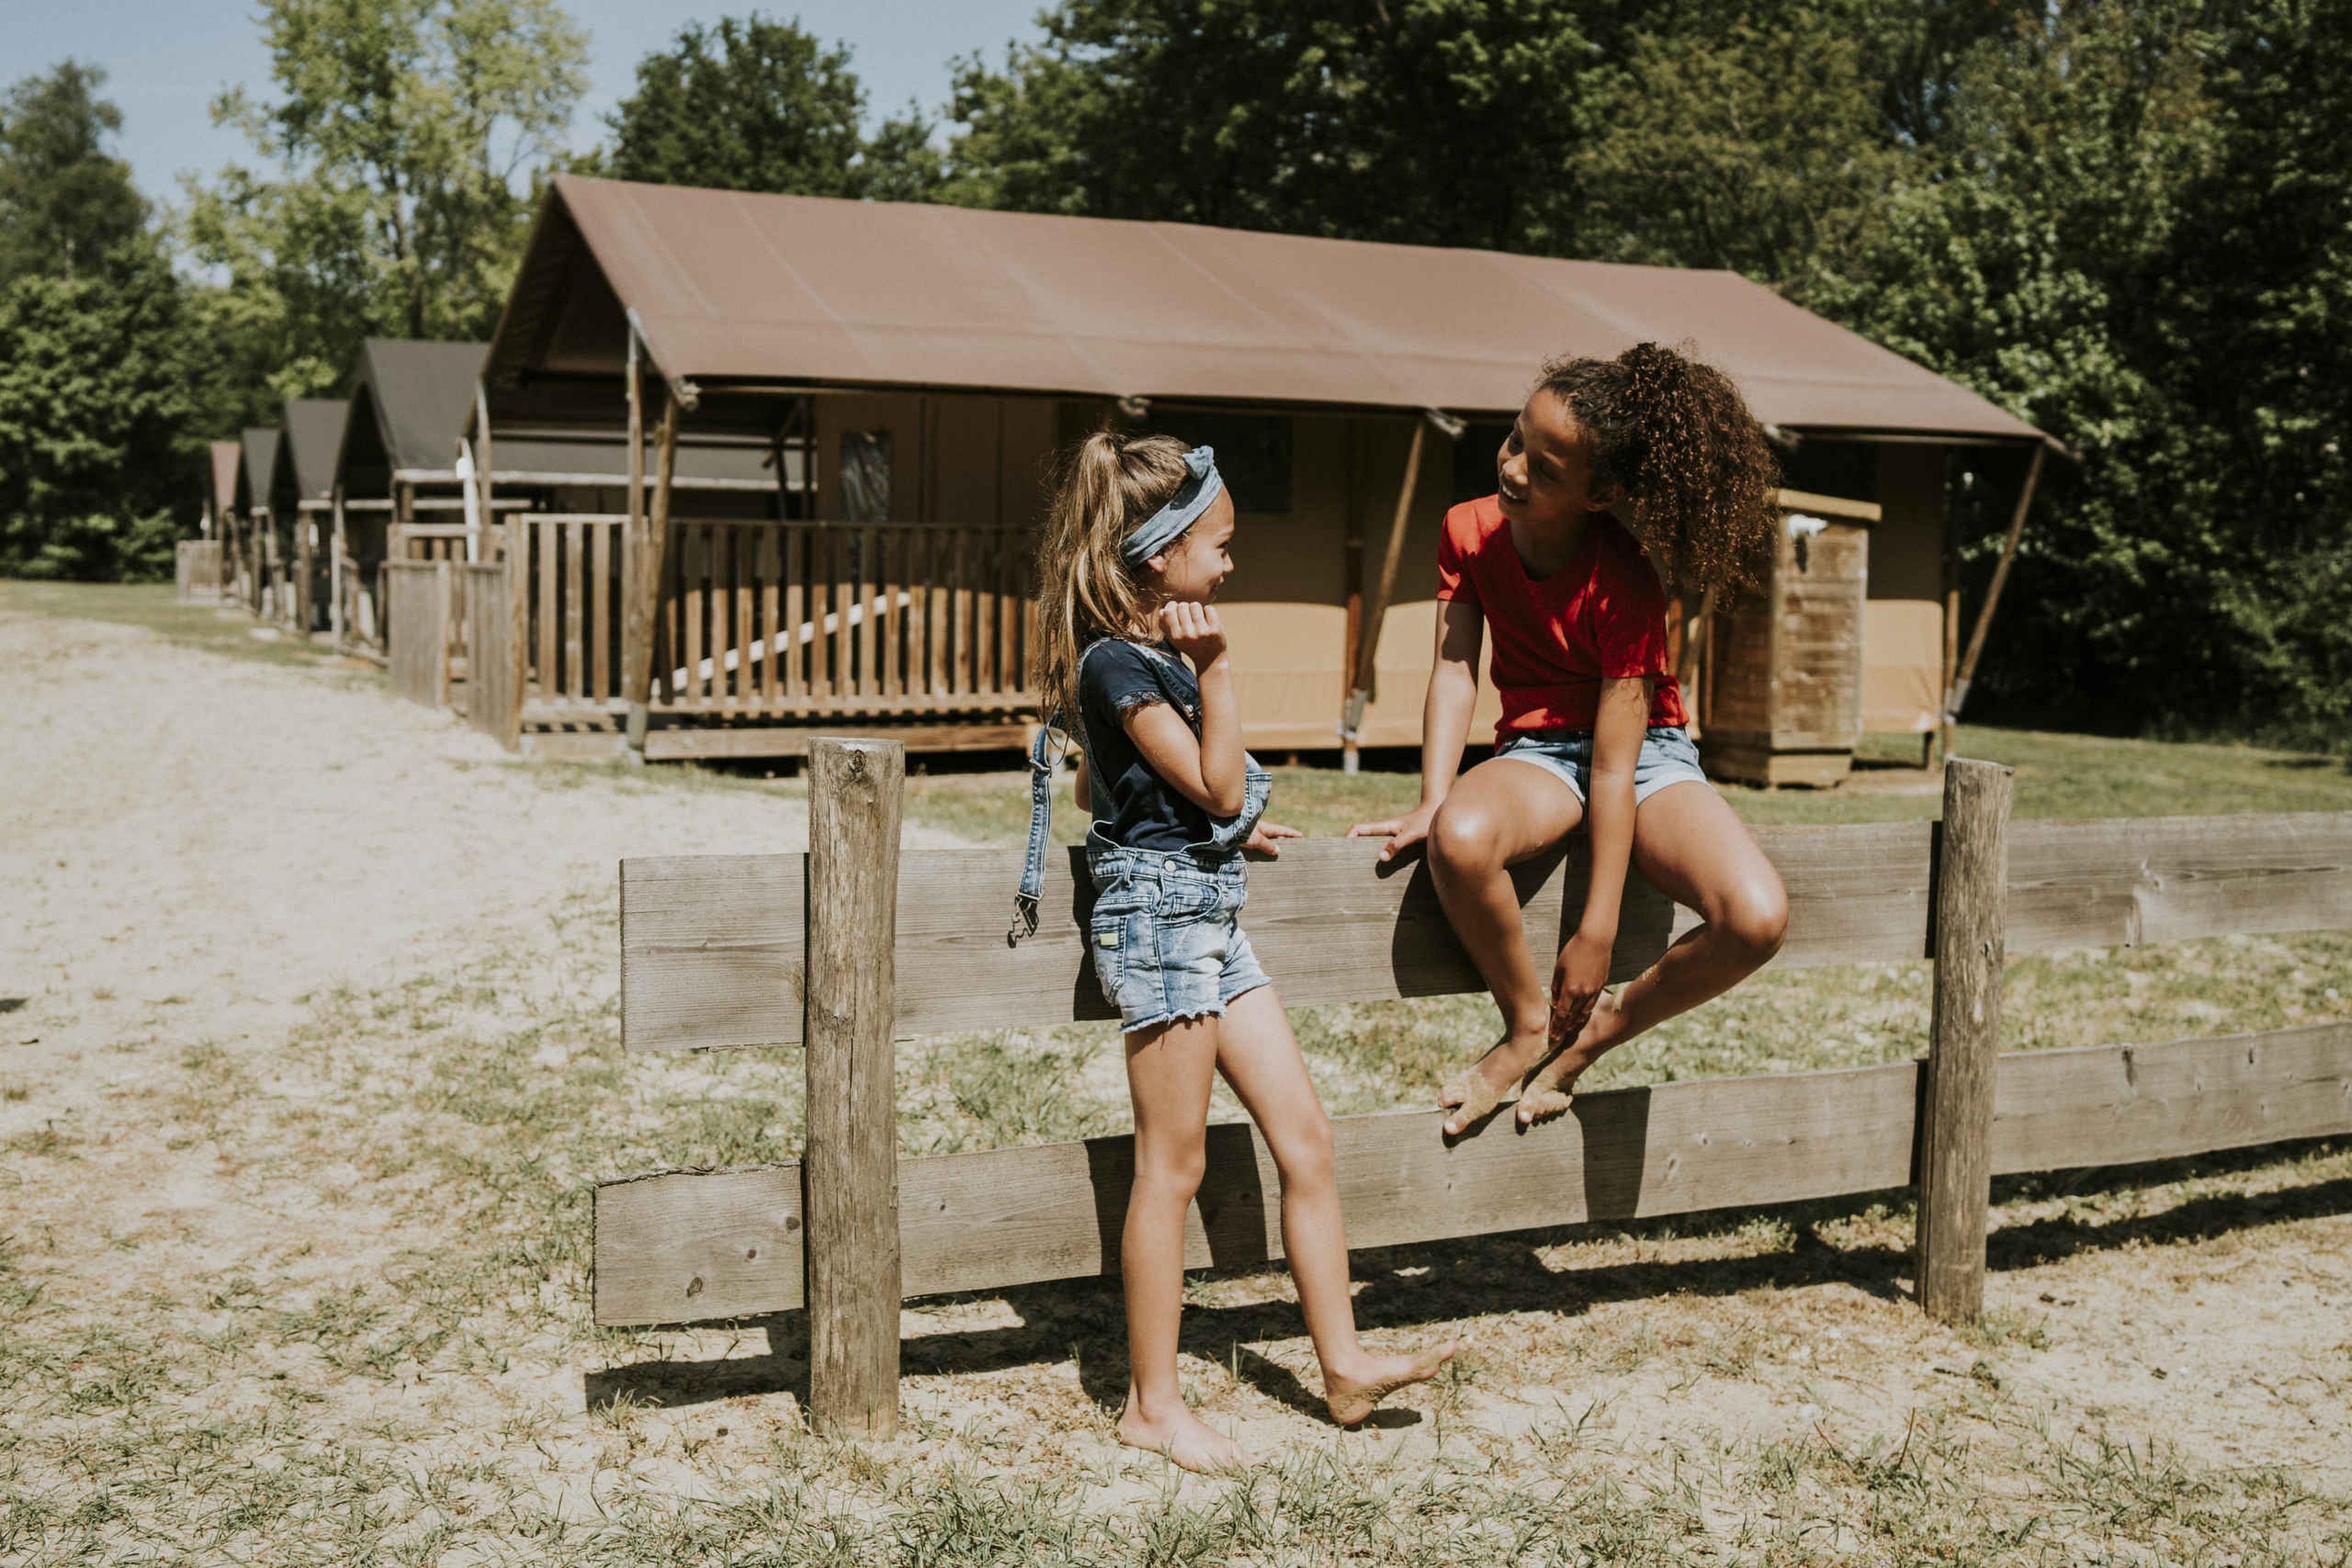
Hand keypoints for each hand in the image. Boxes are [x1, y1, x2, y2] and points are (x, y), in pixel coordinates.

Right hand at [1157, 601, 1226, 670]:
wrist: (1211, 660)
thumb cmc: (1191, 646)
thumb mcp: (1176, 640)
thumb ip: (1165, 626)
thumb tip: (1162, 611)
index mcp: (1176, 637)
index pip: (1168, 611)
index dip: (1172, 606)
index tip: (1176, 608)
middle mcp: (1188, 634)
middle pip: (1182, 606)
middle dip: (1186, 607)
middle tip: (1190, 616)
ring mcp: (1202, 632)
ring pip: (1195, 605)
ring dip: (1197, 609)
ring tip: (1199, 618)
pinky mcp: (1215, 630)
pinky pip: (1209, 609)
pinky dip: (1209, 611)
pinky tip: (1208, 620)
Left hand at [1243, 819, 1300, 856]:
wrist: (1222, 825)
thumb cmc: (1239, 830)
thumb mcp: (1256, 839)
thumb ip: (1267, 845)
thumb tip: (1278, 851)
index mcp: (1265, 827)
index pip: (1282, 830)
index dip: (1291, 834)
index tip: (1301, 836)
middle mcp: (1259, 829)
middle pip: (1273, 836)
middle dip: (1281, 841)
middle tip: (1291, 848)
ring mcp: (1250, 833)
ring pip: (1263, 840)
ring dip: (1269, 847)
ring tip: (1276, 856)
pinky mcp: (1242, 837)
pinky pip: (1254, 844)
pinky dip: (1259, 849)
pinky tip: (1258, 856)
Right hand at [1347, 799, 1439, 862]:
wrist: (1438, 812)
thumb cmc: (1425, 821)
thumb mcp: (1412, 834)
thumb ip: (1397, 845)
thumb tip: (1380, 858)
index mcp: (1383, 826)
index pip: (1358, 828)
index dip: (1348, 837)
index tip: (1343, 850)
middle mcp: (1384, 830)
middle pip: (1360, 836)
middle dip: (1351, 847)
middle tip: (1347, 863)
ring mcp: (1390, 835)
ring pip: (1370, 843)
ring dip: (1363, 852)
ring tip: (1360, 868)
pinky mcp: (1398, 840)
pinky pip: (1382, 848)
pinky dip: (1377, 855)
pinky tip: (1381, 867)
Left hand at [1550, 929, 1611, 1046]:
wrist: (1595, 940)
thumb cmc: (1573, 951)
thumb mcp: (1559, 968)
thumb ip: (1556, 986)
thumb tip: (1554, 1000)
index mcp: (1570, 989)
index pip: (1561, 1014)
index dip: (1556, 1027)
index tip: (1552, 1036)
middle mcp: (1583, 994)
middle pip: (1573, 1017)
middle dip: (1565, 1029)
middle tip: (1558, 1038)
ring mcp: (1594, 991)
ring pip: (1584, 1013)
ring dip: (1575, 1023)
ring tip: (1569, 1030)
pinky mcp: (1601, 986)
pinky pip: (1592, 1004)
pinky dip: (1585, 1013)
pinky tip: (1581, 1016)